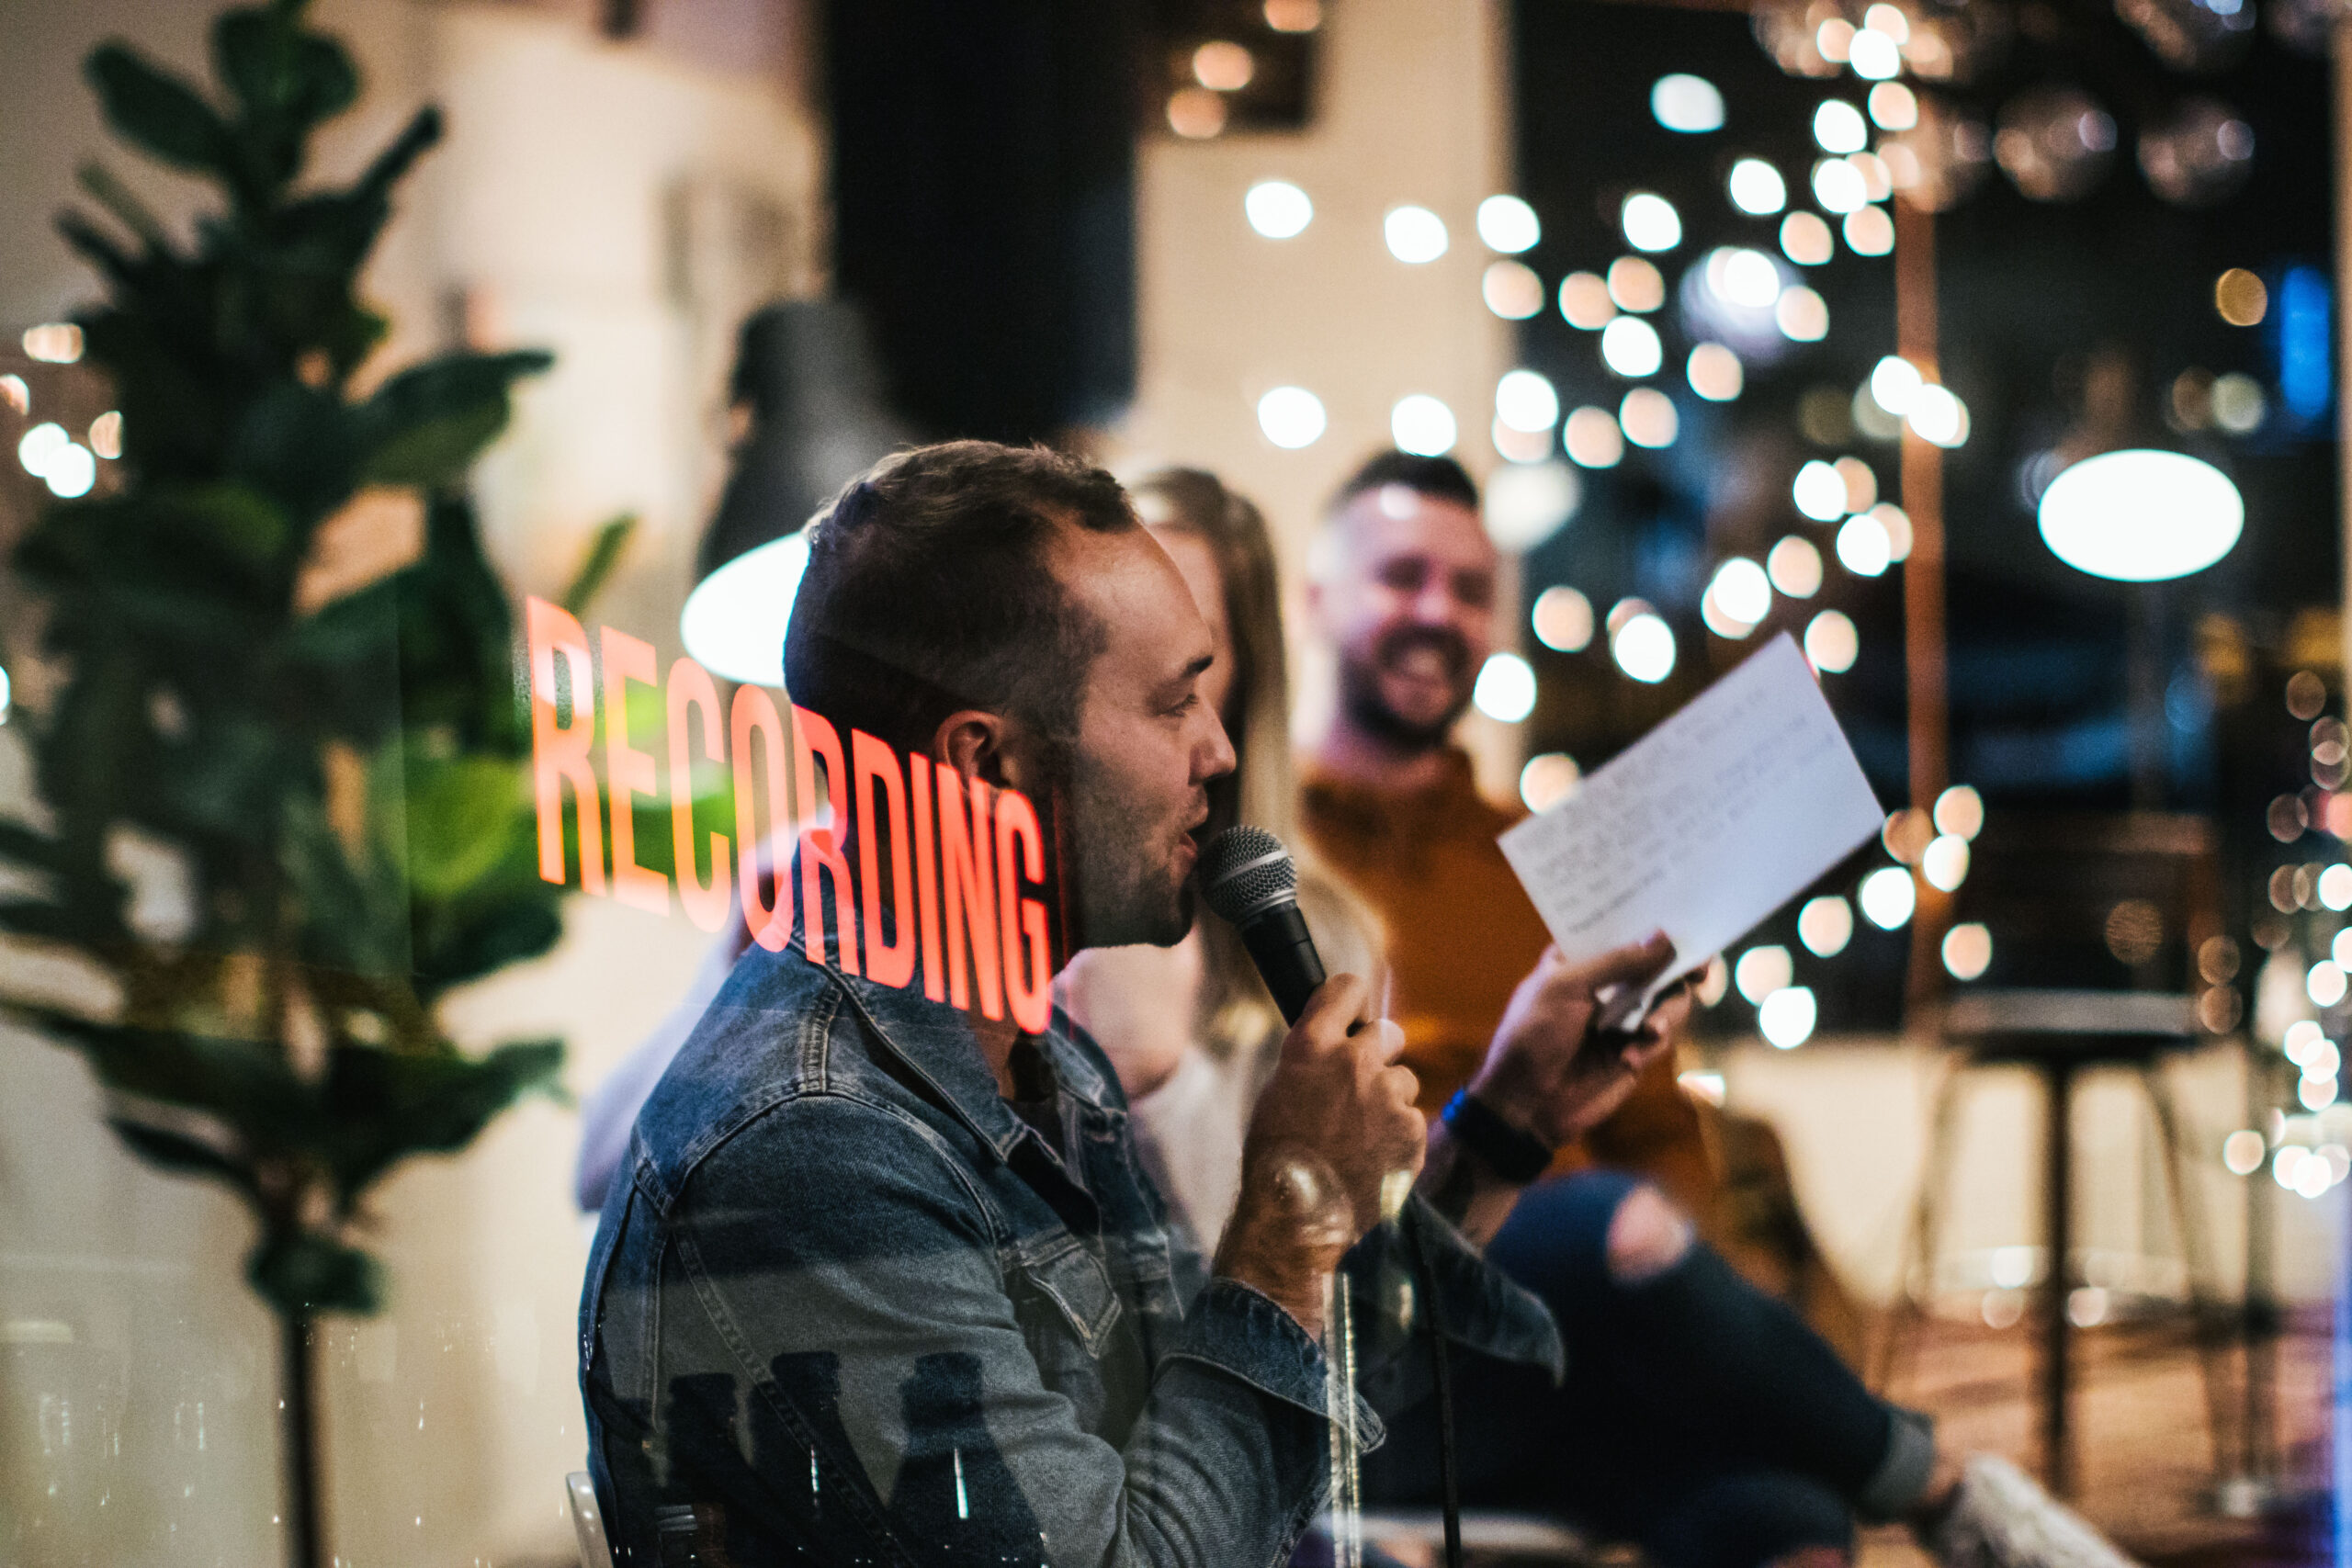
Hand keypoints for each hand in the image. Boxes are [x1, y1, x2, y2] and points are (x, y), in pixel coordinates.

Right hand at [1215, 973, 1425, 1334]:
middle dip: (1378, 1053)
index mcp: (1311, 1045)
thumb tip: (1339, 1044)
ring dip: (1388, 1101)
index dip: (1352, 1000)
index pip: (1348, 988)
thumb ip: (1314, 1060)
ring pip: (1403, 1081)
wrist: (1298, 1218)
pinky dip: (1398, 1136)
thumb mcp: (1280, 1091)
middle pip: (1387, 1032)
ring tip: (1359, 1137)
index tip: (1353, 1012)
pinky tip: (1372, 1159)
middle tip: (1361, 1083)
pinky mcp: (1412, 1129)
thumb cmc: (1278, 1157)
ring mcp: (1387, 1095)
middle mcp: (1353, 1061)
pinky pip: (1412, 1120)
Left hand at [1468, 936, 1701, 1149]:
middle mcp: (1606, 983)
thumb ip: (1616, 962)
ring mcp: (1623, 1017)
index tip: (1682, 923)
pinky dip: (1653, 1045)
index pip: (1623, 930)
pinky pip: (1663, 1036)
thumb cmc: (1532, 1034)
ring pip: (1669, 1000)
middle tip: (1700, 969)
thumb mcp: (1565, 987)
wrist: (1526, 1104)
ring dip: (1668, 1012)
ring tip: (1651, 1030)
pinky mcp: (1635, 1050)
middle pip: (1657, 963)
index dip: (1653, 924)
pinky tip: (1628, 1060)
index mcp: (1580, 959)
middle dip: (1680, 965)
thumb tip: (1664, 937)